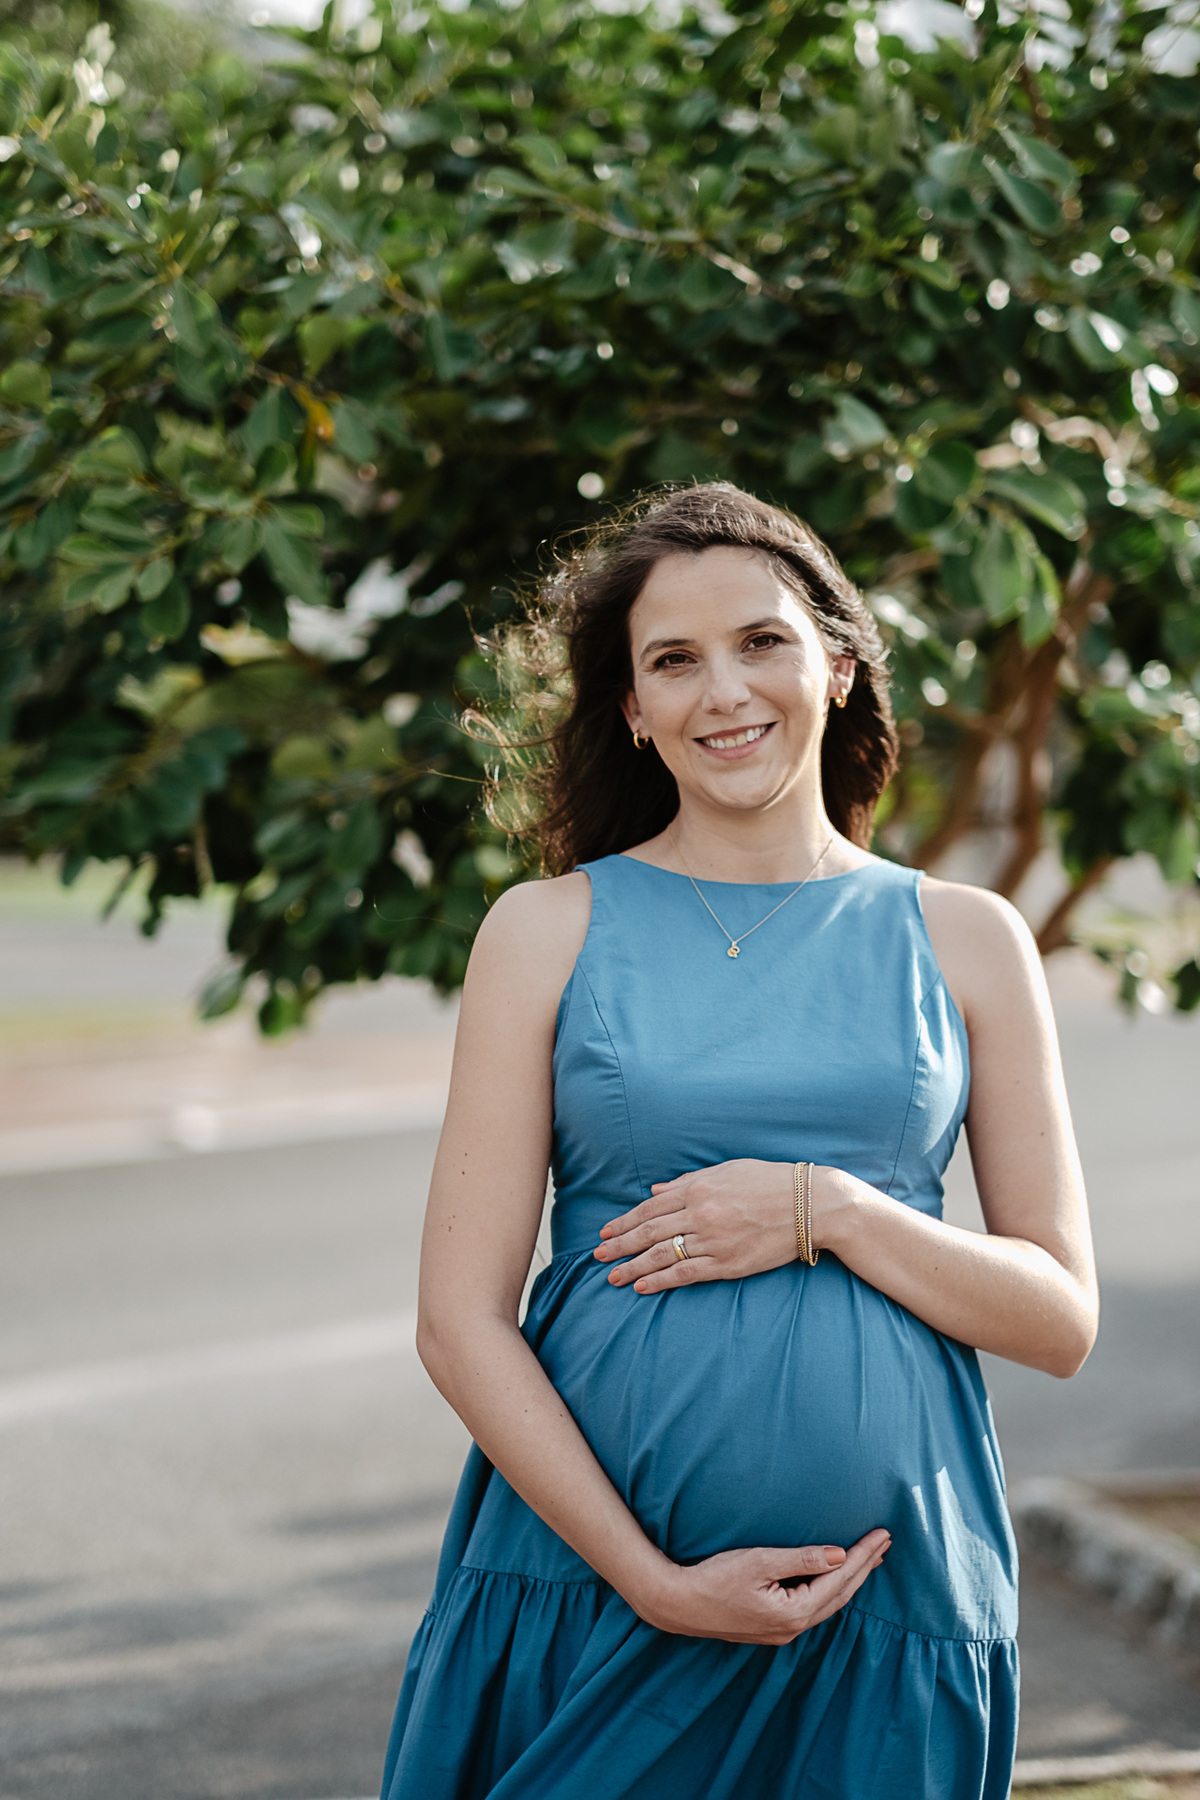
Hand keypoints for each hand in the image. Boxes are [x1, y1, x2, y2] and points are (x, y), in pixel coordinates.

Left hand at [595, 1159, 799, 1292]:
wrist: (810, 1204)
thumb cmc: (770, 1182)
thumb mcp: (727, 1170)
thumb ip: (688, 1181)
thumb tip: (655, 1190)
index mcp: (698, 1188)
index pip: (650, 1207)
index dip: (625, 1222)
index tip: (606, 1233)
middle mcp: (700, 1213)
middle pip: (649, 1232)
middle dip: (620, 1245)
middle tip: (597, 1257)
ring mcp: (712, 1240)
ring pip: (661, 1256)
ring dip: (633, 1267)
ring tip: (612, 1277)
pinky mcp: (728, 1264)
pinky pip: (685, 1274)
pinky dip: (660, 1281)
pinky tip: (642, 1287)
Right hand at [637, 1529, 891, 1643]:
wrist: (678, 1604)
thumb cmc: (714, 1578)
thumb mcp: (759, 1561)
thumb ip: (802, 1559)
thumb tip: (840, 1555)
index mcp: (795, 1611)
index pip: (840, 1579)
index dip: (863, 1555)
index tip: (882, 1535)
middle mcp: (794, 1627)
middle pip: (841, 1595)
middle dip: (864, 1567)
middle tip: (885, 1542)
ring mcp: (783, 1631)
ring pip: (829, 1603)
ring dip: (850, 1579)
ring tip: (869, 1559)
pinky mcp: (773, 1627)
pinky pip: (814, 1607)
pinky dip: (831, 1589)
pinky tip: (835, 1579)